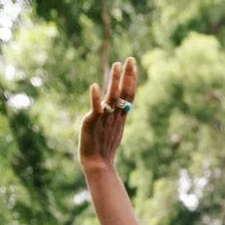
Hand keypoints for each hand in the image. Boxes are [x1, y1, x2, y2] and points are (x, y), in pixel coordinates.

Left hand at [79, 57, 137, 171]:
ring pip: (112, 98)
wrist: (98, 166)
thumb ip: (114, 118)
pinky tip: (95, 87)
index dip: (131, 79)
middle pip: (124, 94)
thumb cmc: (103, 151)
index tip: (132, 64)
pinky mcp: (93, 123)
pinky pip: (96, 109)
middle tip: (130, 59)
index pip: (128, 95)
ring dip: (114, 81)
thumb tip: (115, 108)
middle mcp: (114, 116)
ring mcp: (105, 119)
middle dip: (128, 76)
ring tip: (116, 65)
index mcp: (120, 117)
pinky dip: (96, 99)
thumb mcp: (112, 131)